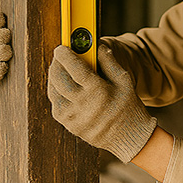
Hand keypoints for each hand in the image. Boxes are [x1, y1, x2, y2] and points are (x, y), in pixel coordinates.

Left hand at [47, 44, 157, 162]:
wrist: (128, 136)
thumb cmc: (127, 105)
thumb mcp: (123, 81)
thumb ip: (108, 62)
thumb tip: (96, 45)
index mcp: (99, 91)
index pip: (75, 68)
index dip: (65, 56)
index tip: (60, 48)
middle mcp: (83, 105)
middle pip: (59, 79)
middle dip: (56, 64)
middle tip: (58, 56)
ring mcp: (74, 117)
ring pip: (54, 92)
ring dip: (53, 77)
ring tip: (59, 69)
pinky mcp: (69, 125)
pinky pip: (56, 105)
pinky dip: (56, 93)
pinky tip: (62, 86)